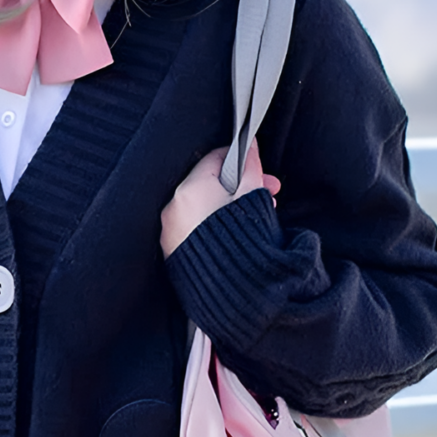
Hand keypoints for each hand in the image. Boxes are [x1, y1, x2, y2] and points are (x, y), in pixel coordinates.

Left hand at [160, 142, 280, 258]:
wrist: (230, 287)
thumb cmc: (242, 240)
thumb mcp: (252, 195)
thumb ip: (250, 167)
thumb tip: (250, 148)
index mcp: (191, 189)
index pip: (215, 159)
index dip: (241, 161)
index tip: (257, 169)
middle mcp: (174, 208)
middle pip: (209, 184)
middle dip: (240, 186)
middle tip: (266, 193)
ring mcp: (170, 231)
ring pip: (202, 207)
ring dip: (227, 207)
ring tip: (255, 217)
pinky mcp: (172, 251)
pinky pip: (193, 228)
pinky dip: (211, 225)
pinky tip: (234, 233)